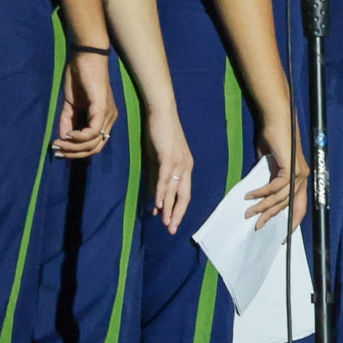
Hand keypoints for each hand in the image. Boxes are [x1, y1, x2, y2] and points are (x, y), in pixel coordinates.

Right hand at [54, 48, 116, 159]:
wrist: (84, 57)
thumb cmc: (78, 77)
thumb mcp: (70, 104)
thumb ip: (67, 121)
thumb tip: (62, 139)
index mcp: (103, 118)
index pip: (94, 145)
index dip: (76, 152)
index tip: (58, 150)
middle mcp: (109, 119)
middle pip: (95, 149)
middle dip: (74, 154)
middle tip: (58, 151)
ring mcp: (108, 114)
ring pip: (94, 143)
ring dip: (74, 147)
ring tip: (59, 144)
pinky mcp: (102, 108)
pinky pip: (93, 131)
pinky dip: (79, 136)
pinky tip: (68, 134)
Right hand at [145, 112, 194, 232]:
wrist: (162, 112)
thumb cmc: (161, 134)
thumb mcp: (160, 158)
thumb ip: (158, 177)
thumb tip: (156, 197)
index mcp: (186, 167)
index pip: (185, 194)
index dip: (179, 209)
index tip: (172, 223)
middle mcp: (186, 167)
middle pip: (184, 196)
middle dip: (177, 215)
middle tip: (171, 230)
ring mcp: (178, 162)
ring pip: (174, 191)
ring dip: (168, 208)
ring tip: (165, 223)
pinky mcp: (168, 157)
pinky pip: (165, 179)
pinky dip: (161, 193)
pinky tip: (157, 205)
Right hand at [248, 128, 306, 227]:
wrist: (277, 120)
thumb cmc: (273, 136)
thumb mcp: (270, 162)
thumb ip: (269, 176)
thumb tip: (260, 192)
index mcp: (300, 177)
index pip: (299, 206)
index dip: (292, 221)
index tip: (283, 235)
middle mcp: (302, 177)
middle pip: (291, 207)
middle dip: (274, 219)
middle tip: (258, 227)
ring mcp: (298, 173)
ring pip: (280, 199)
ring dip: (263, 207)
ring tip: (249, 213)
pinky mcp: (290, 168)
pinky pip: (274, 187)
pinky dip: (261, 193)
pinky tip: (250, 196)